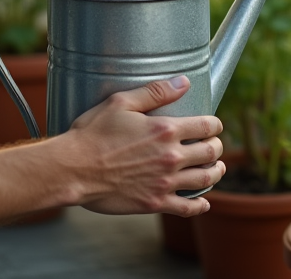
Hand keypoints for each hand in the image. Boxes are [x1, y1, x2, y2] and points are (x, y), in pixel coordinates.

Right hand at [64, 76, 224, 216]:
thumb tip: (184, 83)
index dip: (215, 125)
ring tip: (217, 168)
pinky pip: (187, 208)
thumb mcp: (120, 102)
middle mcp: (170, 157)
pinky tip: (204, 202)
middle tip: (214, 145)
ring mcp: (165, 182)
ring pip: (205, 179)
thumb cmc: (93, 133)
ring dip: (216, 172)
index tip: (214, 125)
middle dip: (217, 147)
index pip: (206, 126)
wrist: (73, 169)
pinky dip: (200, 205)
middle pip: (211, 153)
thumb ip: (155, 92)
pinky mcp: (155, 202)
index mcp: (165, 130)